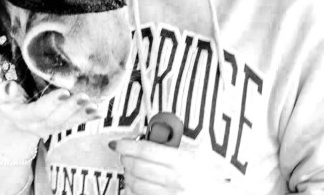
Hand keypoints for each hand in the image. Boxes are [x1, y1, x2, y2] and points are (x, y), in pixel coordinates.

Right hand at [0, 80, 102, 145]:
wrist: (14, 124)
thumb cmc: (10, 102)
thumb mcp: (2, 97)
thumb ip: (4, 91)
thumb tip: (10, 87)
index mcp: (21, 117)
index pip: (38, 111)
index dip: (51, 103)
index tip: (65, 92)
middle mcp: (36, 127)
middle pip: (55, 119)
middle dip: (71, 108)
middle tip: (84, 97)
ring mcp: (49, 129)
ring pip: (67, 123)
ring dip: (82, 114)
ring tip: (94, 105)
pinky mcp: (59, 128)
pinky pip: (73, 124)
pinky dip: (87, 118)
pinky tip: (99, 113)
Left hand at [109, 137, 232, 194]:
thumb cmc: (207, 174)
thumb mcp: (196, 154)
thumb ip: (173, 145)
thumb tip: (150, 134)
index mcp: (183, 161)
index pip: (146, 151)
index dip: (127, 145)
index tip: (116, 143)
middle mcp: (176, 180)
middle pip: (136, 167)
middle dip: (125, 158)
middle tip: (124, 153)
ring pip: (135, 183)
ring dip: (127, 174)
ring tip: (130, 168)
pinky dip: (131, 189)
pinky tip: (134, 183)